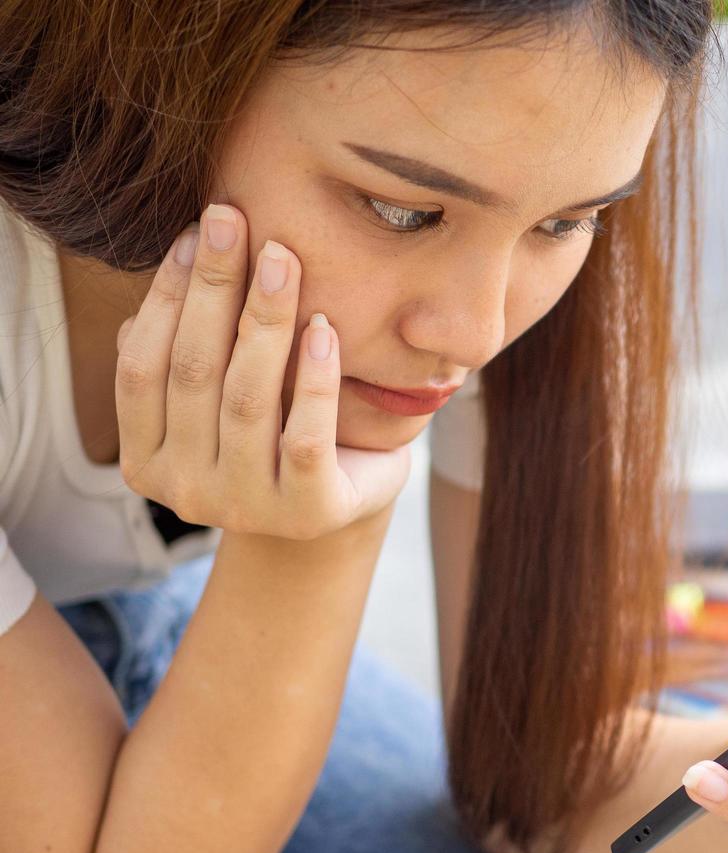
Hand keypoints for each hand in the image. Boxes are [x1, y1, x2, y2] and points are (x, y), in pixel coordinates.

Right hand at [115, 204, 409, 540]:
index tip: (193, 234)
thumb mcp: (220, 399)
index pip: (141, 368)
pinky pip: (307, 436)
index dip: (164, 298)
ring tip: (282, 259)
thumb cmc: (274, 438)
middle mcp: (186, 491)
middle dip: (213, 289)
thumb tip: (156, 296)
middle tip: (233, 221)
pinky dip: (315, 379)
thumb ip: (184, 358)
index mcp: (147, 461)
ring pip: (247, 399)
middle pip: (194, 373)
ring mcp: (246, 507)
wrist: (344, 508)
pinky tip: (323, 329)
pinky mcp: (308, 513)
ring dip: (264, 320)